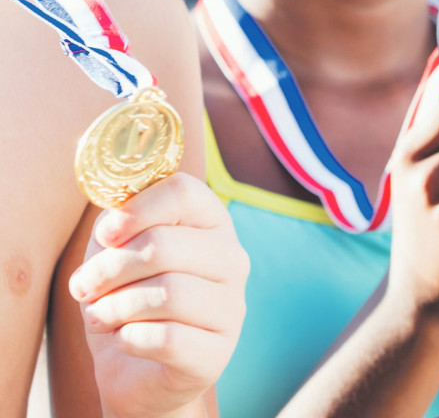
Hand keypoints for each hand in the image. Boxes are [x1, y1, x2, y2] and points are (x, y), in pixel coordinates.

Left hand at [68, 172, 248, 417]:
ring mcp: (231, 309)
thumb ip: (119, 222)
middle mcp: (232, 261)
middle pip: (164, 245)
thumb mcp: (116, 250)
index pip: (184, 193)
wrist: (134, 366)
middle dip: (109, 268)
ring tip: (101, 315)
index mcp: (211, 224)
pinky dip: (130, 339)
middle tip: (85, 286)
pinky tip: (126, 339)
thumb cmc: (127, 297)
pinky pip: (166, 338)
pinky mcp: (217, 353)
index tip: (106, 234)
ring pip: (166, 293)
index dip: (137, 209)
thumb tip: (114, 217)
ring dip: (115, 306)